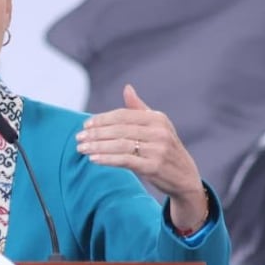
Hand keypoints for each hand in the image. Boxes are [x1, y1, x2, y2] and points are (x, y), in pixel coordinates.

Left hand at [76, 84, 207, 229]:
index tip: (85, 125)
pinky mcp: (153, 167)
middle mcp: (159, 132)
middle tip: (78, 138)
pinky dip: (107, 159)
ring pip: (119, 145)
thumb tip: (127, 88)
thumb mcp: (157, 126)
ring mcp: (157, 150)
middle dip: (96, 134)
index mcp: (157, 118)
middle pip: (119, 130)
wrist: (185, 176)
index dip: (102, 119)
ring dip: (97, 147)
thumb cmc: (166, 148)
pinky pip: (125, 161)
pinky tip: (94, 160)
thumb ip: (139, 108)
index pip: (123, 115)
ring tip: (81, 149)